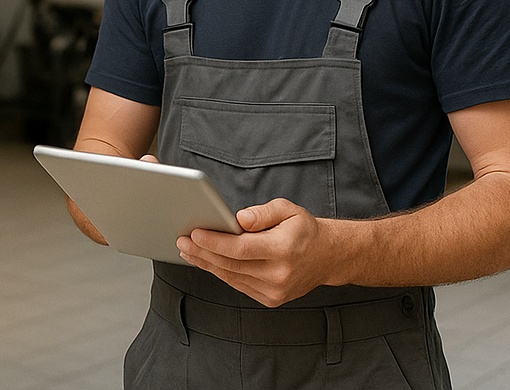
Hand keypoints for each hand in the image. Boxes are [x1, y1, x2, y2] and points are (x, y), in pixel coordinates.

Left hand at [176, 198, 331, 307]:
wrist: (327, 257)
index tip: (193, 233)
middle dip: (202, 252)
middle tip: (182, 240)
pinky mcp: (270, 299)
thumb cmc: (304, 230)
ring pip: (231, 277)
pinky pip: (238, 284)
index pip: (240, 248)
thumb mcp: (288, 210)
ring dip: (207, 264)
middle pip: (231, 264)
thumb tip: (239, 219)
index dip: (214, 242)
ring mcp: (274, 291)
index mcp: (283, 250)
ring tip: (188, 250)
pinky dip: (221, 272)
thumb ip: (263, 213)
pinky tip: (207, 261)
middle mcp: (278, 274)